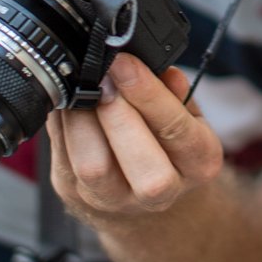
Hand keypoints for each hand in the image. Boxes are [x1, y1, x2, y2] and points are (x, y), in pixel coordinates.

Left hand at [48, 55, 224, 220]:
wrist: (145, 199)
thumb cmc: (168, 144)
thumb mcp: (187, 115)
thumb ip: (177, 94)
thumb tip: (164, 71)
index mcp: (199, 163)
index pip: (176, 129)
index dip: (148, 93)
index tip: (125, 62)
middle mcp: (161, 192)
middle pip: (137, 159)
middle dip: (116, 111)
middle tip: (103, 75)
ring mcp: (115, 199)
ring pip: (92, 166)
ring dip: (82, 119)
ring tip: (81, 86)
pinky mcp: (77, 196)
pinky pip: (62, 159)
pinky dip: (62, 125)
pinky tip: (67, 102)